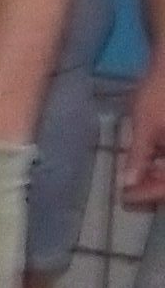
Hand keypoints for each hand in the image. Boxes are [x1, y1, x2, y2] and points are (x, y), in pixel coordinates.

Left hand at [123, 60, 164, 208]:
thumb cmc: (160, 90)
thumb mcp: (146, 124)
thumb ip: (139, 156)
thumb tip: (128, 183)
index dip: (149, 194)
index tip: (126, 197)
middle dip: (154, 188)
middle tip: (129, 192)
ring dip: (158, 177)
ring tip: (134, 178)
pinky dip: (162, 163)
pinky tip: (146, 161)